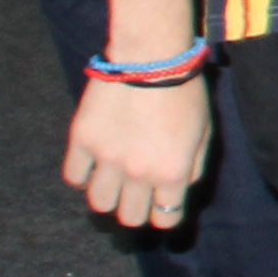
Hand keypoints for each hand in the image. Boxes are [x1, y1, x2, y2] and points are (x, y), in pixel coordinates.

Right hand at [65, 72, 212, 232]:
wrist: (152, 58)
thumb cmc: (185, 93)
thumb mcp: (203, 133)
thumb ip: (192, 167)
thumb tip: (177, 190)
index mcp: (172, 173)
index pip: (164, 218)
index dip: (163, 215)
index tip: (160, 207)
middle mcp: (138, 173)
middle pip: (129, 217)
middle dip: (134, 211)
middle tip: (134, 197)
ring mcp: (106, 159)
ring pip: (99, 203)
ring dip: (107, 196)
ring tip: (112, 181)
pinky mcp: (82, 141)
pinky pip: (74, 176)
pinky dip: (82, 174)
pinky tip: (92, 162)